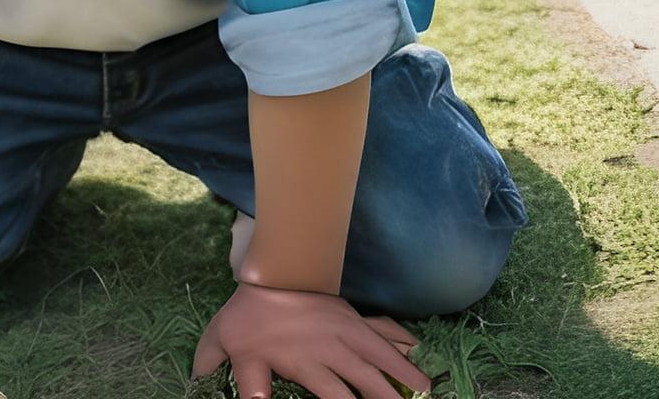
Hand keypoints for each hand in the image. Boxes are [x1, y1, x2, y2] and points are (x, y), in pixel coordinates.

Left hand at [191, 282, 431, 398]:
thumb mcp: (232, 349)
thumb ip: (246, 380)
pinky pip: (381, 325)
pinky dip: (400, 336)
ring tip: (425, 386)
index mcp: (305, 360)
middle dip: (387, 396)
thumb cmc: (245, 319)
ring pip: (381, 351)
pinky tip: (415, 346)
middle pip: (367, 377)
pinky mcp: (350, 312)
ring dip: (403, 369)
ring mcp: (344, 327)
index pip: (336, 395)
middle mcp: (330, 345)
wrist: (261, 272)